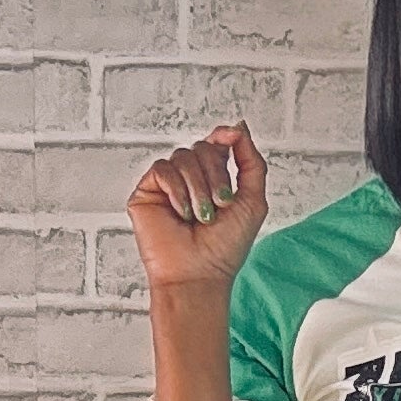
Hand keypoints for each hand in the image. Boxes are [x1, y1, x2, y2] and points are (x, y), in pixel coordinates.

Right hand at [126, 117, 269, 293]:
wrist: (199, 273)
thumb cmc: (225, 247)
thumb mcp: (253, 201)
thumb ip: (251, 162)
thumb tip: (239, 126)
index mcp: (214, 180)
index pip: (217, 145)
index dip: (223, 136)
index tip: (231, 137)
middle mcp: (190, 179)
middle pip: (203, 148)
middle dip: (217, 174)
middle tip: (221, 205)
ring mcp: (168, 185)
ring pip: (184, 156)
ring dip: (199, 186)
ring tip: (201, 216)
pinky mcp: (147, 192)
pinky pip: (163, 169)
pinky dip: (177, 190)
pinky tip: (182, 213)